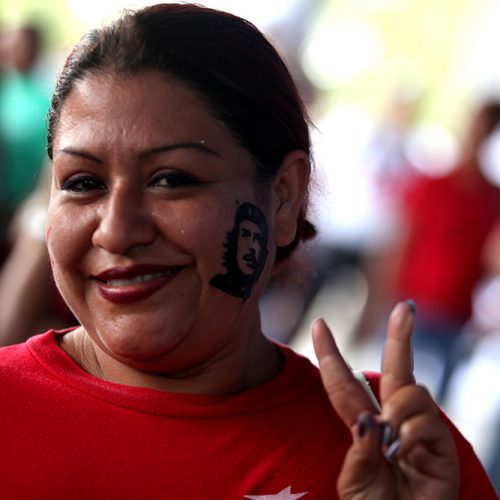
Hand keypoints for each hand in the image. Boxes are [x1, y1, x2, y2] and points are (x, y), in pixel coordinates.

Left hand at [312, 301, 459, 499]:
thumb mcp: (355, 479)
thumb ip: (360, 449)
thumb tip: (371, 419)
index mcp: (364, 424)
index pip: (344, 383)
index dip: (331, 354)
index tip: (318, 324)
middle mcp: (392, 418)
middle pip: (394, 368)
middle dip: (401, 336)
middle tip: (405, 308)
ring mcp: (418, 428)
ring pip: (409, 390)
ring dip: (396, 411)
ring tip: (392, 442)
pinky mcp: (441, 443)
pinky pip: (424, 418)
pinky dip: (409, 433)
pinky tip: (404, 452)